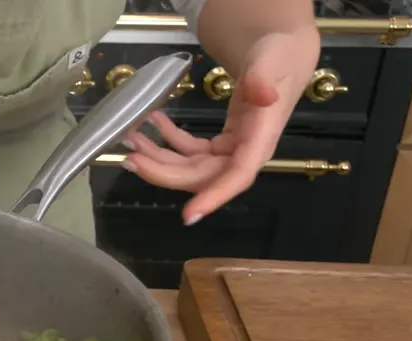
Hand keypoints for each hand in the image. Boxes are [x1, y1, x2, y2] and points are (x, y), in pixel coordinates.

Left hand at [121, 30, 319, 224]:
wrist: (281, 55)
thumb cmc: (279, 57)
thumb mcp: (272, 61)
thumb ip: (264, 79)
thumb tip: (262, 95)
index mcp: (261, 140)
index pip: (238, 177)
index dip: (213, 197)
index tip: (188, 216)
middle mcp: (245, 153)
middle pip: (202, 177)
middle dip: (164, 172)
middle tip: (130, 158)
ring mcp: (231, 151)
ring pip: (190, 168)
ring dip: (159, 159)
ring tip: (132, 140)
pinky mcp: (221, 143)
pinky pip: (190, 151)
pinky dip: (169, 140)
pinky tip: (153, 123)